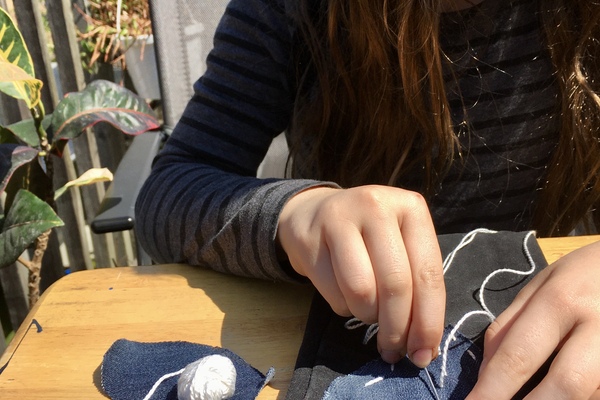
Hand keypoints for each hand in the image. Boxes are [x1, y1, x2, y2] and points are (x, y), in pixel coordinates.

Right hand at [277, 185, 444, 366]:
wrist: (313, 212)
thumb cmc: (369, 236)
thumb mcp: (401, 246)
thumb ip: (418, 287)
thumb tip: (424, 348)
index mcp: (410, 208)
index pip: (427, 273)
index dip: (428, 321)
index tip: (424, 353)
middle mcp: (376, 206)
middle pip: (395, 284)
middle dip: (397, 328)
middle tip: (393, 349)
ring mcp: (339, 218)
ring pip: (362, 291)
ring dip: (367, 316)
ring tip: (368, 312)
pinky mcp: (309, 238)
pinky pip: (333, 294)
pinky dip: (343, 308)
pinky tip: (345, 296)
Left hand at [466, 241, 599, 399]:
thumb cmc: (580, 275)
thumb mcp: (539, 286)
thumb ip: (508, 327)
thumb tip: (484, 374)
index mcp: (560, 302)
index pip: (519, 355)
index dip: (492, 390)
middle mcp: (596, 328)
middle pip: (565, 386)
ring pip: (586, 394)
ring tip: (530, 394)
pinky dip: (579, 397)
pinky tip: (556, 392)